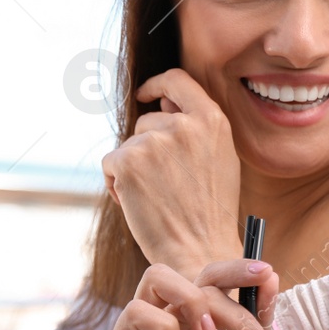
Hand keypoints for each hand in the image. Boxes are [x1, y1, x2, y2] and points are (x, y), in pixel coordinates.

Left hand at [100, 69, 242, 277]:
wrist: (199, 249)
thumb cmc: (208, 212)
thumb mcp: (218, 158)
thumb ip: (195, 128)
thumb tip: (161, 102)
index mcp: (212, 119)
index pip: (176, 80)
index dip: (156, 85)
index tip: (145, 94)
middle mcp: (183, 124)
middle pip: (145, 122)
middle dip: (146, 150)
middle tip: (165, 187)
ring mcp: (154, 141)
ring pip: (127, 146)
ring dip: (132, 169)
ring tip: (156, 198)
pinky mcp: (128, 161)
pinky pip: (110, 163)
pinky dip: (116, 184)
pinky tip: (138, 204)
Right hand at [102, 259, 280, 329]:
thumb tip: (277, 329)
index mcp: (198, 318)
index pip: (217, 277)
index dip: (241, 271)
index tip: (269, 276)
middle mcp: (171, 315)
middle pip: (198, 276)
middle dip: (233, 305)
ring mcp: (143, 328)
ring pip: (158, 277)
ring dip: (193, 300)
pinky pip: (135, 312)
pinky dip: (161, 325)